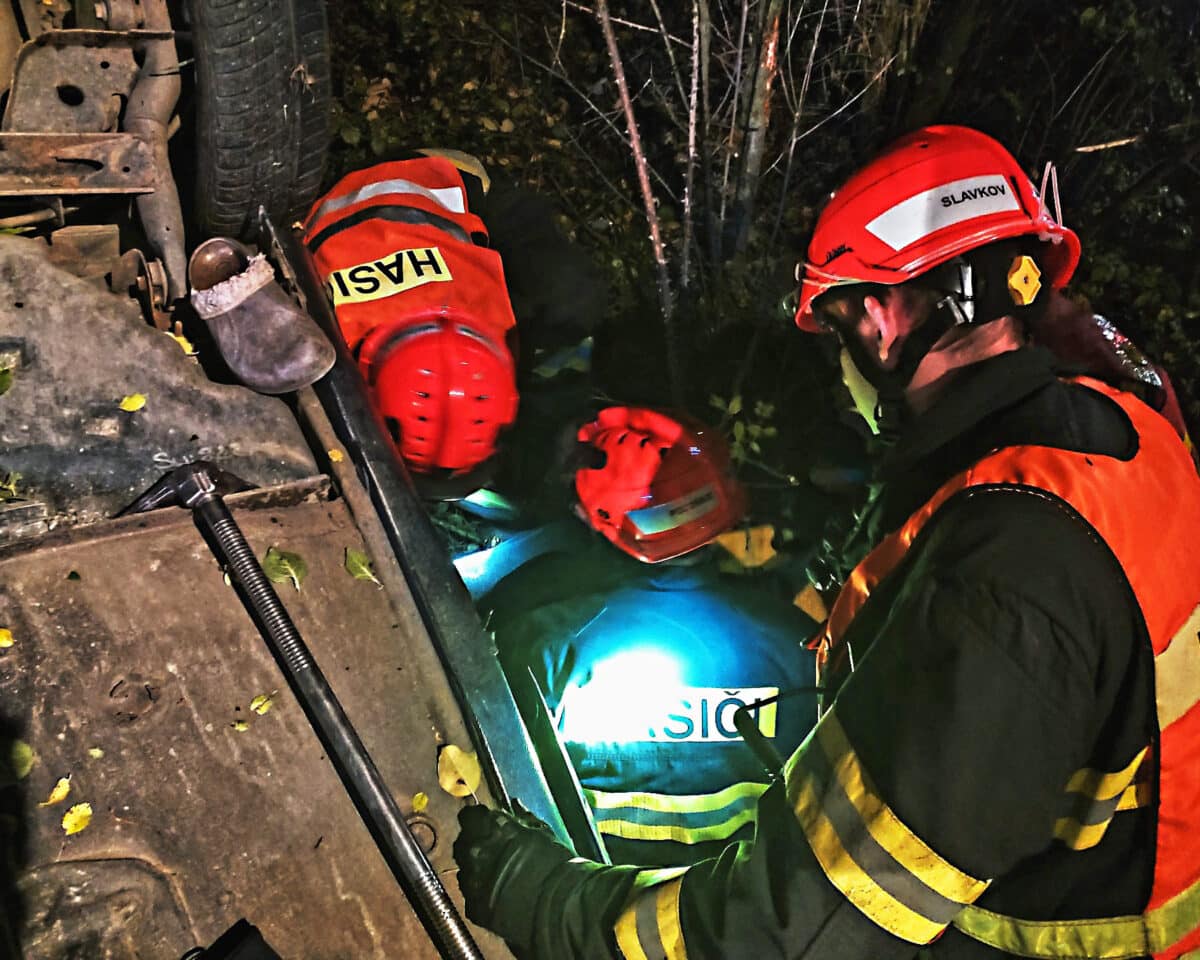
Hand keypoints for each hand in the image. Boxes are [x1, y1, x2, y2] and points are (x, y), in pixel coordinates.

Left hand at [453, 802, 574, 949]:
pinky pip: (470, 894)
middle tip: (494, 850)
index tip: (485, 823)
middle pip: (463, 842)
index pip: (469, 815)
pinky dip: (480, 892)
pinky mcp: (473, 905)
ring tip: (499, 874)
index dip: (477, 819)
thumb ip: (523, 818)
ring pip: (464, 868)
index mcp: (491, 826)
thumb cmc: (555, 866)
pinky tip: (498, 893)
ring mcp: (472, 879)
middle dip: (475, 843)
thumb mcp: (542, 832)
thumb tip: (516, 806)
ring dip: (476, 868)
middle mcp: (476, 850)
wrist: (557, 905)